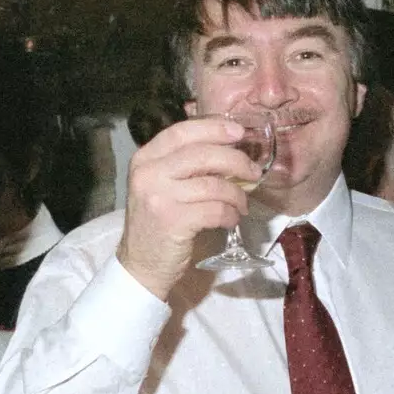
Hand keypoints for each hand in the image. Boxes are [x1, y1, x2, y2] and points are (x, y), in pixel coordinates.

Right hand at [115, 115, 258, 299]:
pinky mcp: (173, 221)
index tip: (238, 132)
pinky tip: (231, 219)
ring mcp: (159, 197)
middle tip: (253, 171)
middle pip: (202, 155)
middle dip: (235, 160)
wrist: (140, 264)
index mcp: (144, 159)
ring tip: (242, 204)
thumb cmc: (157, 222)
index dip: (213, 129)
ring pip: (214, 185)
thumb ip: (183, 164)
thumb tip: (228, 147)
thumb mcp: (160, 185)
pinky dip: (230, 214)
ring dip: (236, 194)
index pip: (181, 132)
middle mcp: (148, 174)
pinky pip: (215, 210)